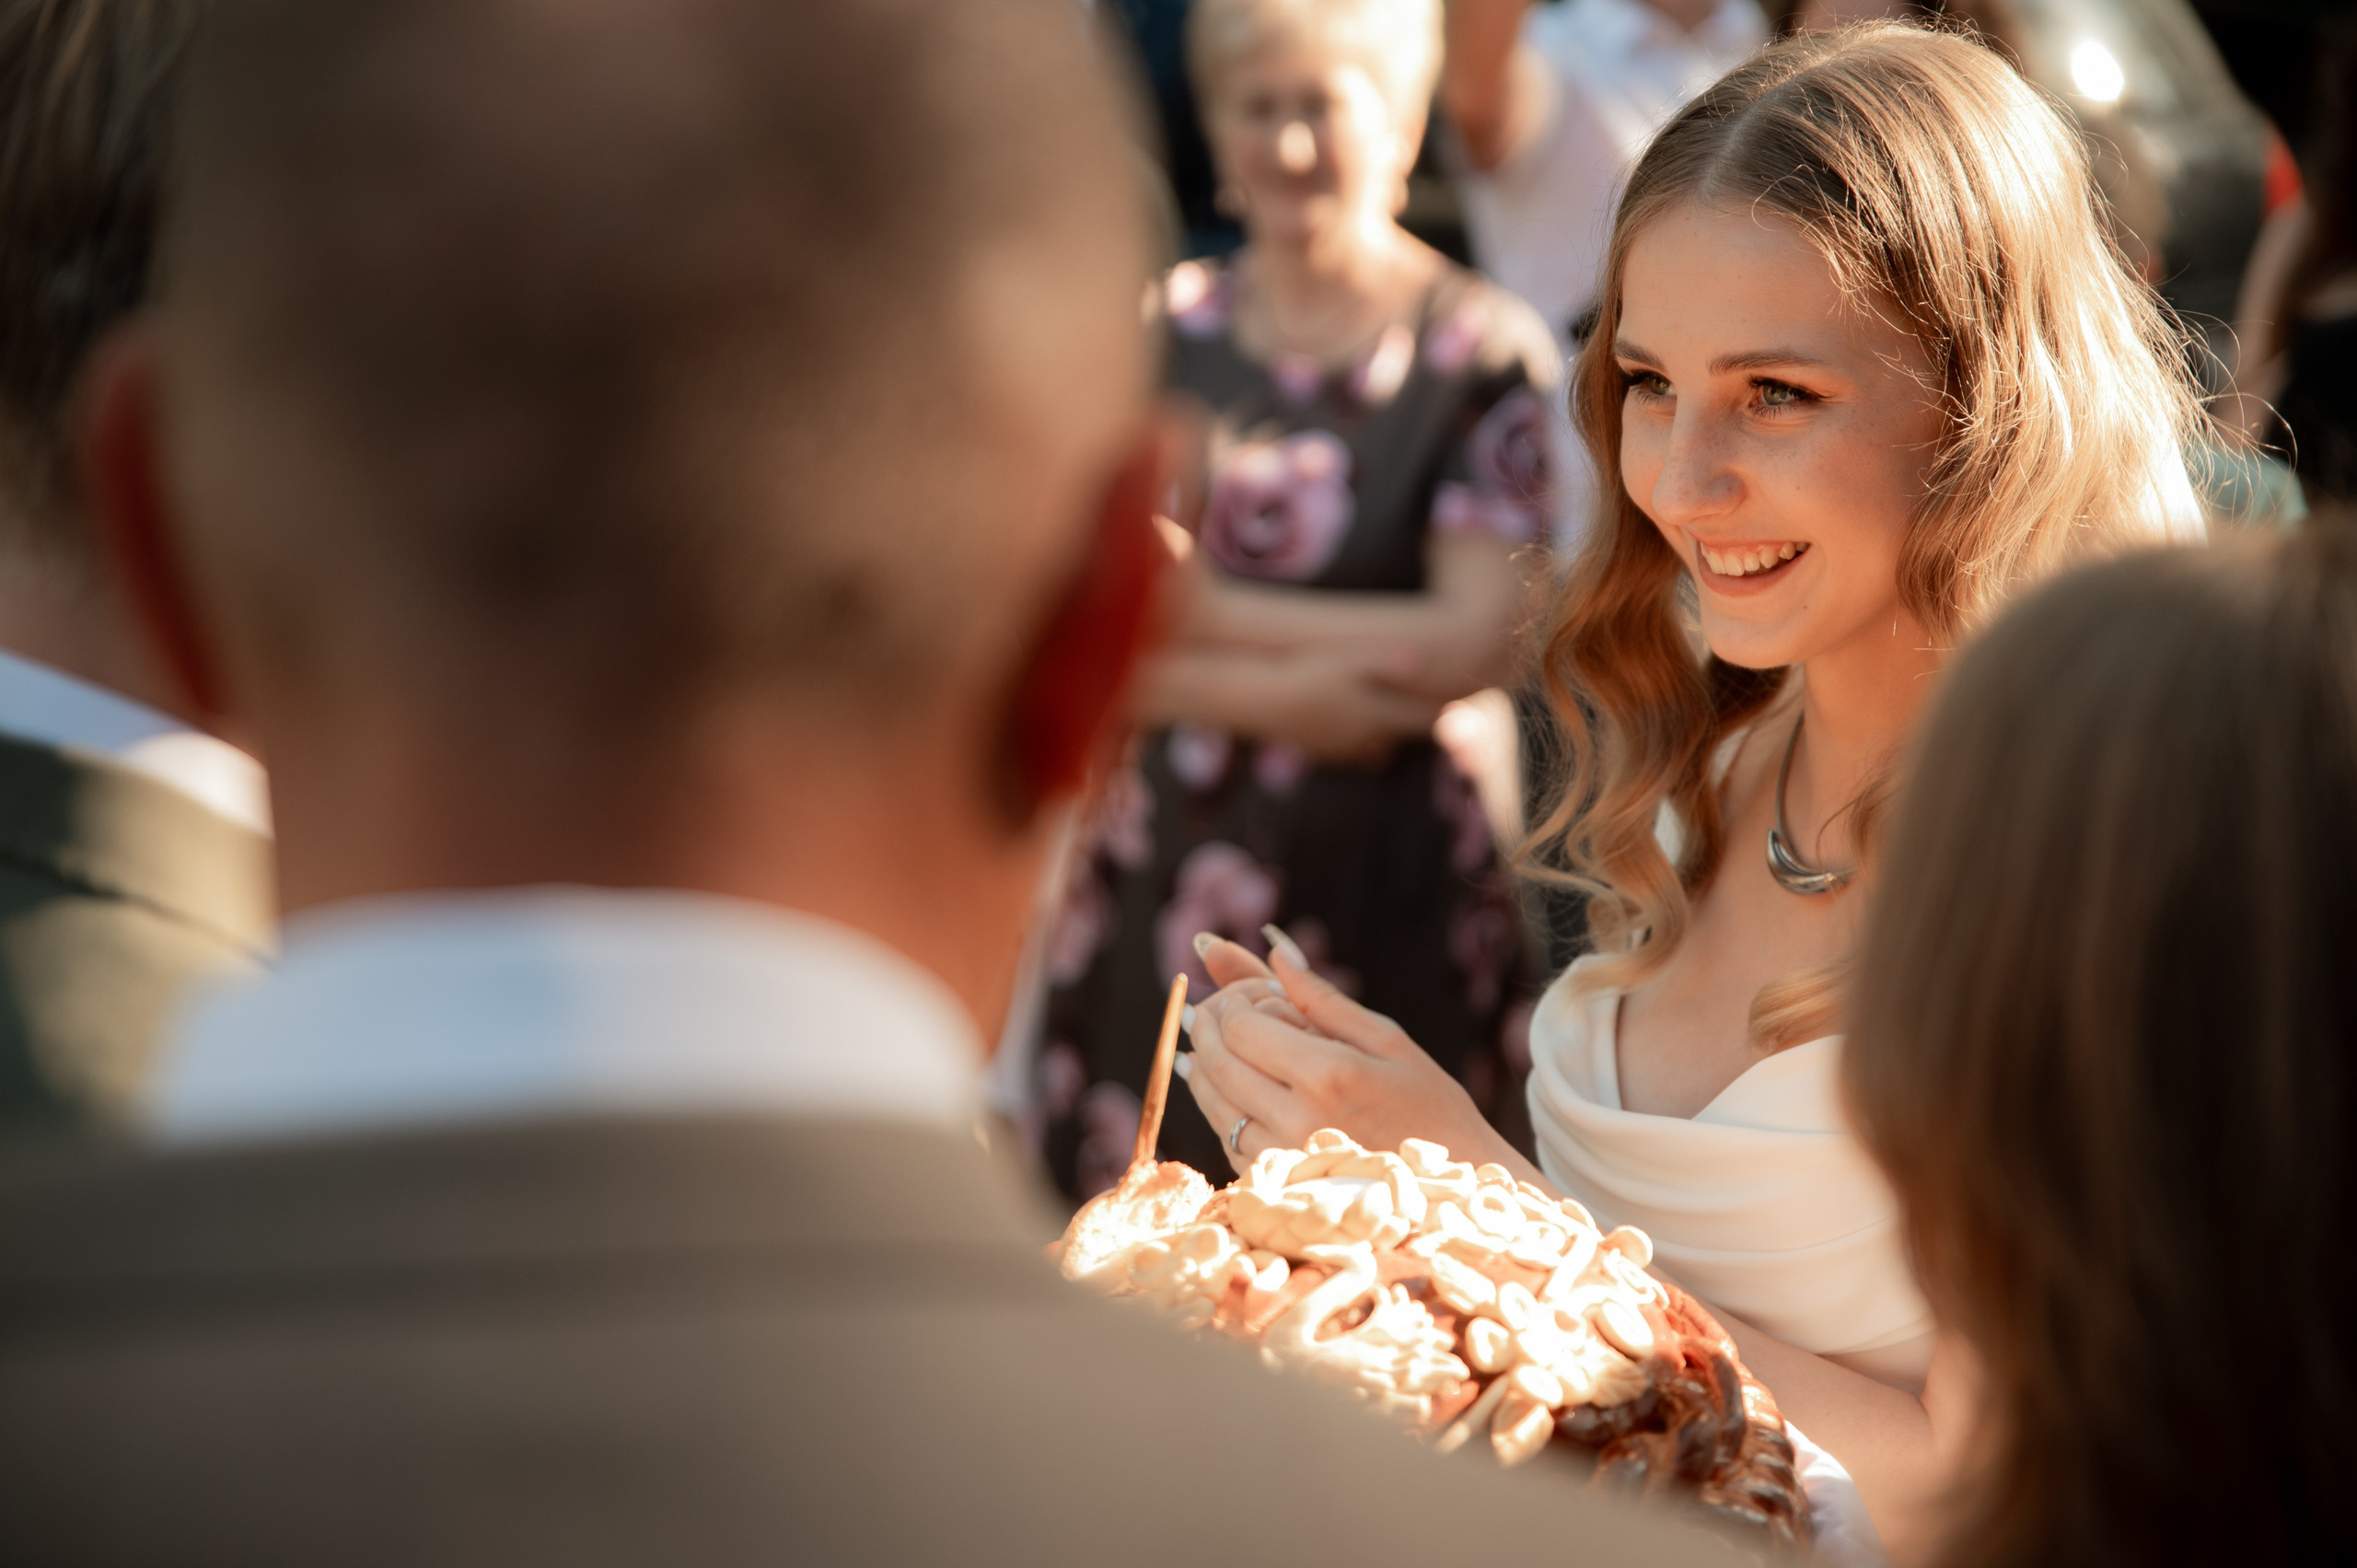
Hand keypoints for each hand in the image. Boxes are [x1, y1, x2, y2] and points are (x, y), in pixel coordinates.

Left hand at [1177, 926, 1527, 1175]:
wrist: (1453, 1189)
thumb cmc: (1430, 1105)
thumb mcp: (1387, 1039)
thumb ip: (1321, 997)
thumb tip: (1275, 947)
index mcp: (1329, 1075)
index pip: (1241, 1027)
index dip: (1230, 1000)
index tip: (1243, 991)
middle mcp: (1299, 1119)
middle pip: (1216, 1063)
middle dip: (1205, 1026)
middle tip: (1211, 1008)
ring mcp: (1285, 1159)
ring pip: (1213, 1104)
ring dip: (1201, 1067)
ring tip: (1210, 1042)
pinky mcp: (1281, 1186)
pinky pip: (1227, 1140)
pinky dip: (1219, 1109)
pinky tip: (1226, 1086)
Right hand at [1255, 647, 1440, 761]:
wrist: (1260, 700)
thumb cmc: (1305, 672)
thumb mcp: (1345, 659)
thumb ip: (1384, 661)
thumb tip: (1420, 658)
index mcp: (1376, 714)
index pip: (1423, 719)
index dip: (1447, 713)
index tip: (1471, 706)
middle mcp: (1365, 737)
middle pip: (1406, 734)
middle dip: (1425, 724)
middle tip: (1453, 715)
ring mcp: (1344, 748)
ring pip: (1383, 745)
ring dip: (1397, 735)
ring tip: (1412, 721)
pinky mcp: (1325, 753)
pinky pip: (1358, 753)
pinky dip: (1371, 744)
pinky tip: (1373, 735)